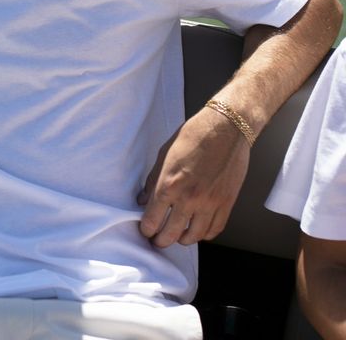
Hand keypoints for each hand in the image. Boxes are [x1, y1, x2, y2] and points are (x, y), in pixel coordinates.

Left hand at [137, 106, 249, 247]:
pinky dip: (204, 234)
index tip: (144, 230)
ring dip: (182, 240)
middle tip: (157, 240)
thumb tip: (143, 200)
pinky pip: (215, 230)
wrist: (225, 129)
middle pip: (171, 234)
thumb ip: (152, 181)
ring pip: (194, 236)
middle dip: (160, 241)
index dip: (146, 229)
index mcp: (169, 185)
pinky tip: (198, 231)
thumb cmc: (193, 136)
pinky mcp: (227, 203)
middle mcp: (189, 198)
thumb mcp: (164, 155)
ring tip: (177, 237)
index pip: (152, 220)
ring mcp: (210, 203)